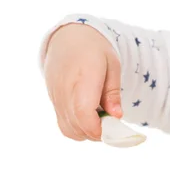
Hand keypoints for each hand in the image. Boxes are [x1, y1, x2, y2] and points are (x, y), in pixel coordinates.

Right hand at [42, 23, 122, 140]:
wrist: (67, 37)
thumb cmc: (94, 50)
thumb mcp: (112, 65)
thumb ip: (113, 93)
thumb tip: (116, 117)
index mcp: (84, 78)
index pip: (84, 114)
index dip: (98, 129)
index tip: (112, 127)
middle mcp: (65, 90)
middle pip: (77, 126)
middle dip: (97, 133)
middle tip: (110, 123)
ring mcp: (56, 97)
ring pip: (69, 129)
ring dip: (87, 132)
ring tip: (99, 119)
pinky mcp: (53, 101)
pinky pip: (63, 124)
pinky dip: (77, 128)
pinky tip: (88, 116)